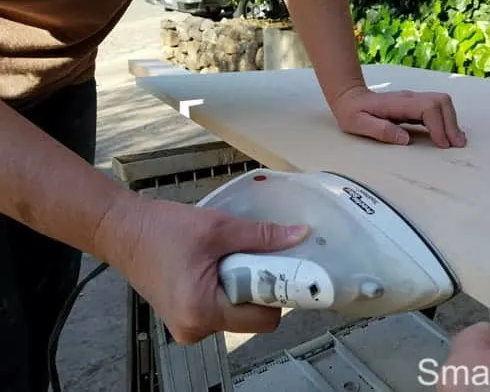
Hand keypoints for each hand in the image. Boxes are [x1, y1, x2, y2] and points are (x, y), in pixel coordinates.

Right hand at [96, 192, 308, 343]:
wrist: (122, 230)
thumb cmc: (162, 229)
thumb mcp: (219, 228)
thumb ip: (262, 235)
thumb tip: (299, 236)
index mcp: (203, 311)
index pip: (265, 319)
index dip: (278, 292)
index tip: (282, 268)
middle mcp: (196, 328)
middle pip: (253, 318)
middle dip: (259, 288)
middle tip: (250, 257)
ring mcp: (188, 326)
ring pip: (238, 313)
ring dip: (242, 286)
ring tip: (225, 258)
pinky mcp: (185, 318)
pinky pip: (221, 308)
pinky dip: (227, 288)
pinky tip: (214, 266)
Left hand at [331, 86, 466, 147]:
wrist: (349, 97)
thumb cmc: (352, 112)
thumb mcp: (358, 124)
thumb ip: (380, 130)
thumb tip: (404, 139)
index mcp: (397, 103)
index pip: (427, 107)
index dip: (438, 125)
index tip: (441, 144)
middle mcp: (409, 98)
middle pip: (440, 102)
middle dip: (451, 124)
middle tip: (455, 145)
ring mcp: (413, 100)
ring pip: (442, 103)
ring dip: (452, 121)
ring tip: (456, 142)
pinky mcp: (415, 105)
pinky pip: (437, 109)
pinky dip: (446, 121)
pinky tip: (448, 135)